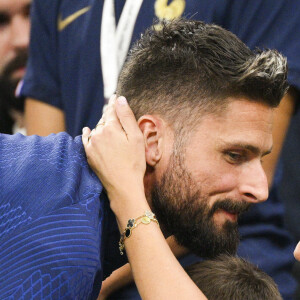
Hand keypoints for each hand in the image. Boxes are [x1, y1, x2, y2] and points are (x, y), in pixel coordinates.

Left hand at [82, 95, 146, 213]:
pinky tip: (87, 130)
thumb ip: (127, 117)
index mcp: (111, 128)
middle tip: (112, 106)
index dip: (114, 103)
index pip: (112, 110)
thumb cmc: (134, 162)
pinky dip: (87, 133)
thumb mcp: (136, 137)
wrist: (123, 186)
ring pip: (96, 129)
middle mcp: (98, 134)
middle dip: (109, 113)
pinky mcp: (89, 155)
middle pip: (104, 119)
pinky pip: (86, 140)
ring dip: (102, 124)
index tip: (115, 96)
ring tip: (106, 120)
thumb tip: (120, 99)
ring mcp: (92, 145)